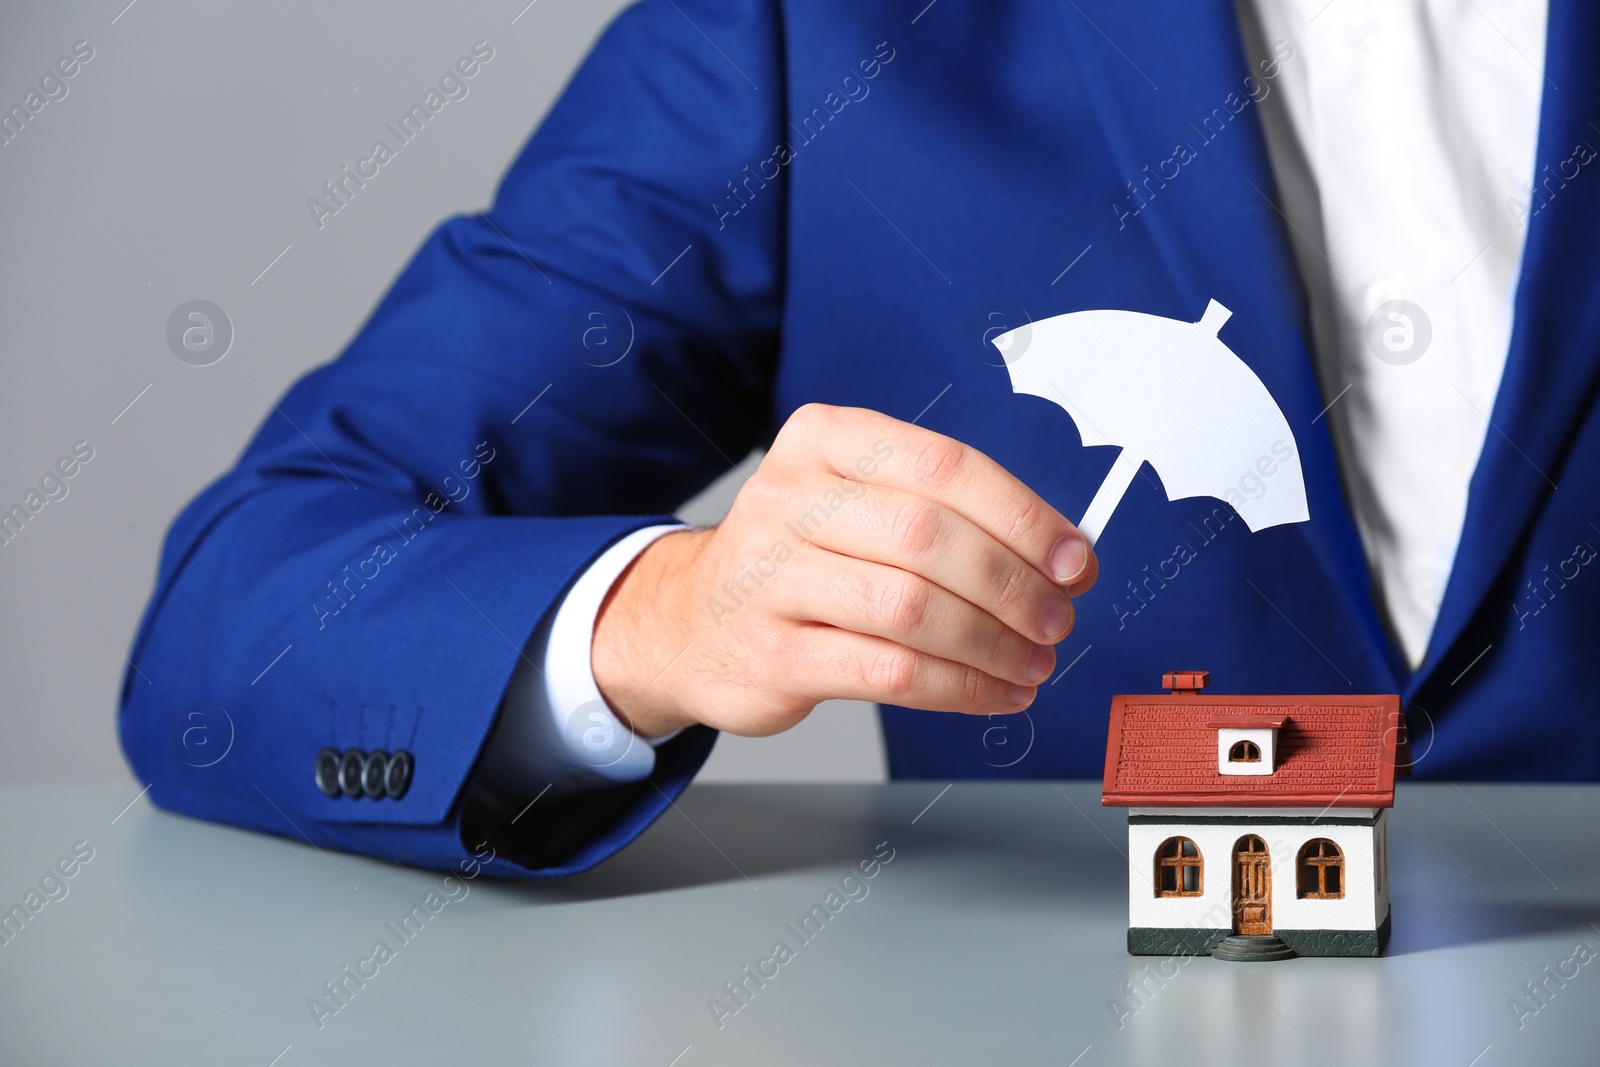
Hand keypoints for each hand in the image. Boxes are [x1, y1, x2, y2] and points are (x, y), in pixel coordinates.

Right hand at [590, 403, 1096, 738]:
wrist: (690, 620)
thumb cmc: (803, 559)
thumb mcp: (862, 507)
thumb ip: (954, 518)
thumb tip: (1069, 558)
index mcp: (824, 441)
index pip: (943, 465)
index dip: (1023, 516)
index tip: (1075, 559)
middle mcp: (789, 498)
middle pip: (929, 538)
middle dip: (1013, 586)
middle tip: (1058, 620)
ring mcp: (771, 579)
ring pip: (912, 610)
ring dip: (993, 644)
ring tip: (1033, 662)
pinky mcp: (772, 655)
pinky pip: (889, 672)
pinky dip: (960, 688)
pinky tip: (994, 692)